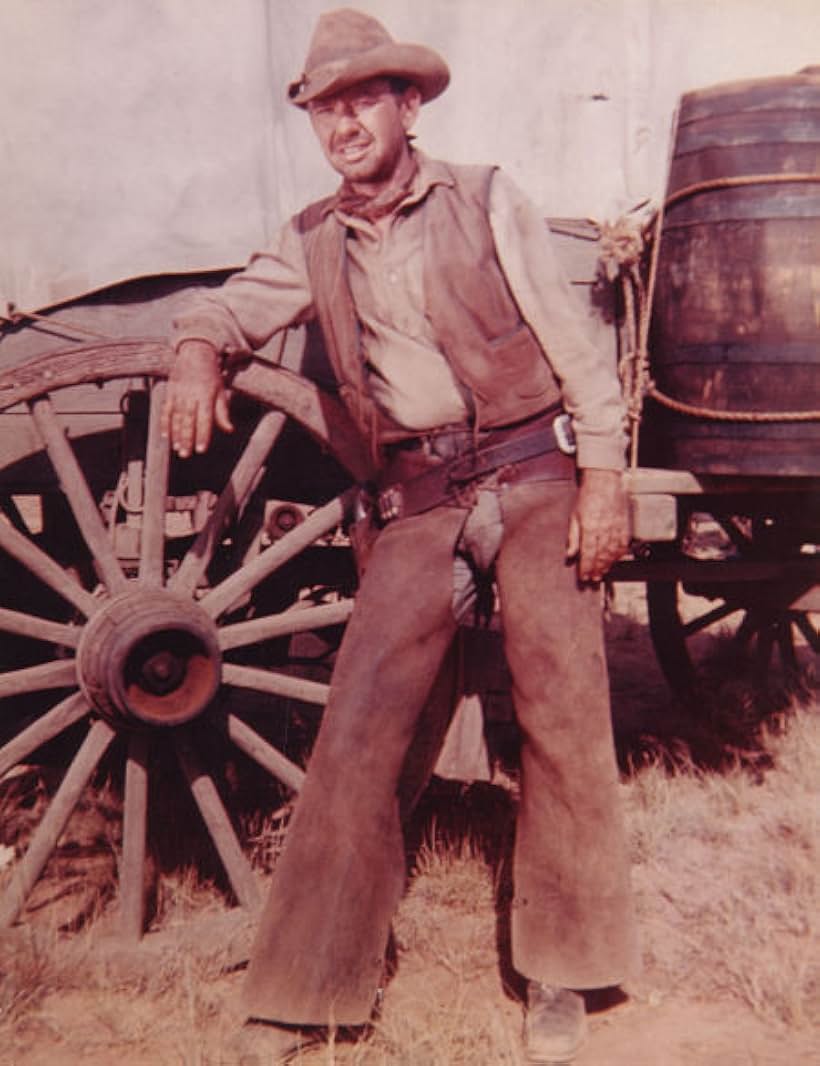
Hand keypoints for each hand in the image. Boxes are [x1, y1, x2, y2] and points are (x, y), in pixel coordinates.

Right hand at [160, 341, 233, 456]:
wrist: (195, 353)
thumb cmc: (211, 376)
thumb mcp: (221, 392)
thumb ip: (223, 412)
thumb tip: (229, 430)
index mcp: (206, 396)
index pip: (205, 419)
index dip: (202, 435)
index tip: (201, 450)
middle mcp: (191, 395)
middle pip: (188, 421)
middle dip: (186, 438)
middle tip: (185, 454)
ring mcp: (179, 393)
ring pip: (176, 417)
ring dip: (175, 434)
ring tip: (177, 449)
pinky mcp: (170, 391)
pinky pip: (166, 409)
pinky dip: (164, 423)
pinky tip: (164, 436)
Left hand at [566, 468, 629, 582]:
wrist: (604, 481)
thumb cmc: (587, 498)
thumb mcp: (574, 516)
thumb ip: (573, 537)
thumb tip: (570, 555)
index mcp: (590, 526)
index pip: (588, 553)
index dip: (586, 567)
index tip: (584, 577)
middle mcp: (604, 529)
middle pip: (601, 555)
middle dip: (597, 569)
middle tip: (593, 579)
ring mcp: (616, 527)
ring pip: (613, 552)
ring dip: (608, 565)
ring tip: (602, 573)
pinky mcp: (624, 524)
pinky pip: (623, 544)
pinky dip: (619, 554)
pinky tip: (614, 560)